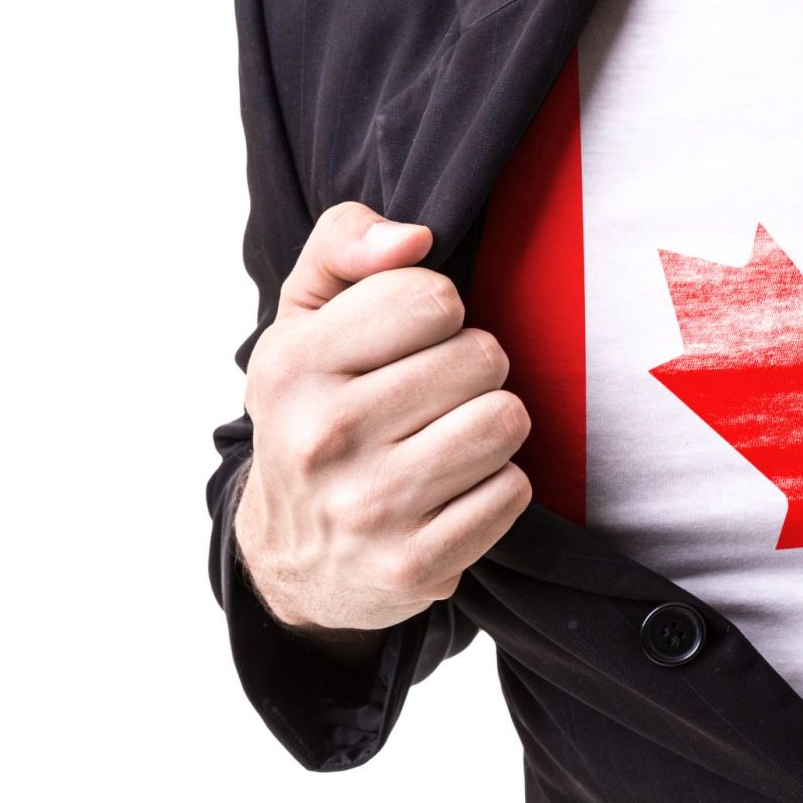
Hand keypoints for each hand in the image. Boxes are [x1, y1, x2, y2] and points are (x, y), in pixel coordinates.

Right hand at [234, 201, 532, 637]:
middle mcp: (324, 437)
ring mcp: (369, 508)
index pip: (431, 298)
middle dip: (472, 368)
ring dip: (491, 423)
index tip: (411, 338)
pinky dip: (496, 485)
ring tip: (448, 435)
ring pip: (505, 421)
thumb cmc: (313, 411)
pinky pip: (512, 491)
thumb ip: (344, 245)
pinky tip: (452, 490)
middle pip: (481, 357)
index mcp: (292, 365)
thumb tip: (414, 238)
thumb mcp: (302, 317)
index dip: (439, 310)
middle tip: (434, 394)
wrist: (290, 557)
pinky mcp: (414, 563)